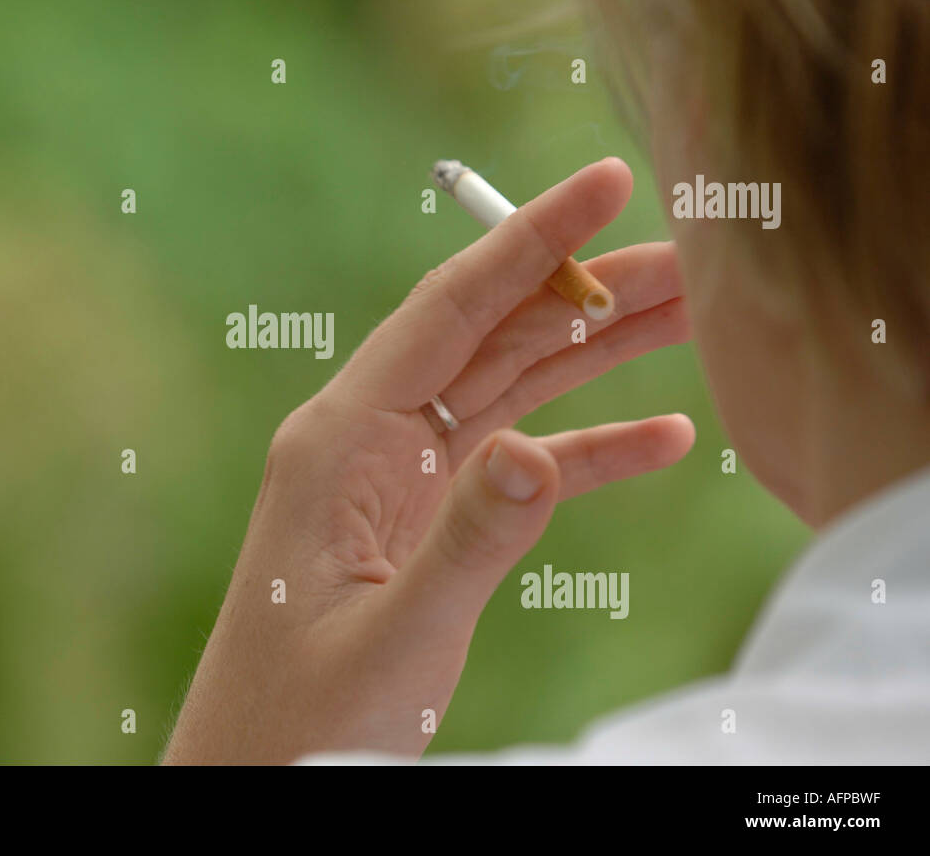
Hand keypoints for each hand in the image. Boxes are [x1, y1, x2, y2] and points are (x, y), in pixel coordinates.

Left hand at [162, 158, 693, 764]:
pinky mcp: (427, 518)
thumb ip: (468, 544)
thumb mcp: (392, 636)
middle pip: (491, 337)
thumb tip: (537, 452)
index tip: (605, 180)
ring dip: (597, 355)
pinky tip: (659, 439)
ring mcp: (398, 476)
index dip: (530, 240)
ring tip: (693, 317)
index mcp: (340, 440)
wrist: (258, 770)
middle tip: (690, 256)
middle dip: (589, 292)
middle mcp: (368, 438)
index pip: (447, 310)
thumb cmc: (302, 717)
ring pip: (509, 388)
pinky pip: (514, 463)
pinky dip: (584, 450)